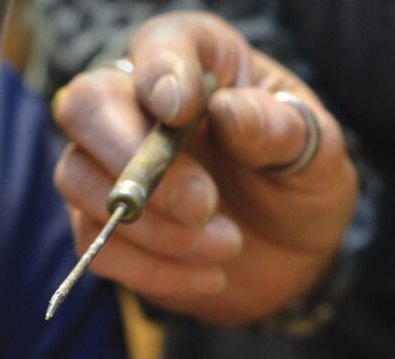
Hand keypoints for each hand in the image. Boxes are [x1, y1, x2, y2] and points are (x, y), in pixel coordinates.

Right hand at [53, 12, 356, 323]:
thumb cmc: (298, 183)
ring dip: (151, 226)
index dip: (161, 73)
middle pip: (85, 105)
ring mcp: (107, 166)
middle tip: (200, 204)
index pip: (158, 45)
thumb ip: (282, 130)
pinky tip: (210, 275)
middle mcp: (136, 104)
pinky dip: (153, 268)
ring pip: (77, 178)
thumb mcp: (317, 154)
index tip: (181, 110)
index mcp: (197, 62)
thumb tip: (230, 113)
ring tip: (227, 245)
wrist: (289, 257)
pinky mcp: (100, 224)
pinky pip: (96, 244)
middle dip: (133, 160)